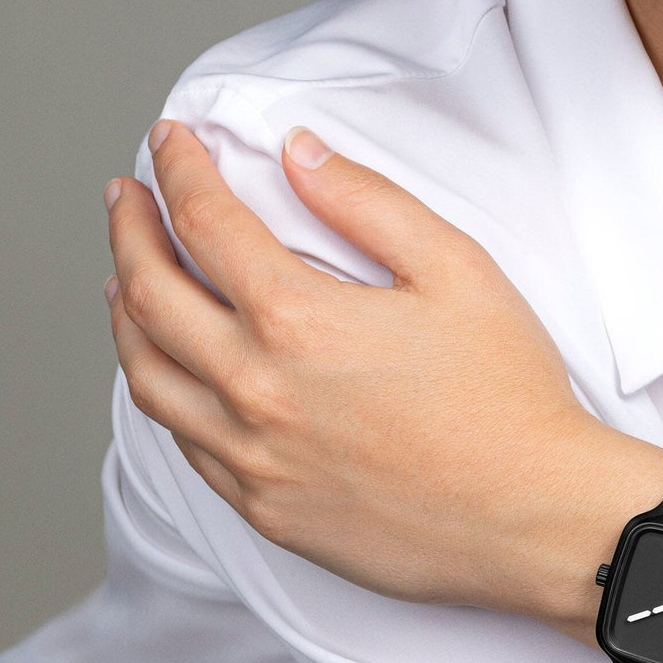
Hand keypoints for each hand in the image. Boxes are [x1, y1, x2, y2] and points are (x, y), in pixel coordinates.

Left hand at [105, 120, 662, 618]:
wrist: (537, 520)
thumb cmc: (511, 400)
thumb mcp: (458, 270)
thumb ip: (369, 203)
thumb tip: (298, 156)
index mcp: (298, 320)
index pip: (204, 222)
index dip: (178, 169)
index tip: (169, 142)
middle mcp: (256, 391)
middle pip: (149, 296)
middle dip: (129, 232)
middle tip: (127, 199)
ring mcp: (254, 459)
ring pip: (149, 379)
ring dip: (126, 318)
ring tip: (127, 283)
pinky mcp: (268, 511)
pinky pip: (188, 446)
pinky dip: (167, 395)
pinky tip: (178, 374)